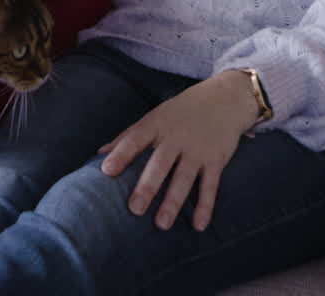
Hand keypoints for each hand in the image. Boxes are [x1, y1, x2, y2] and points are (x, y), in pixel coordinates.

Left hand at [97, 70, 263, 231]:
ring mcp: (197, 149)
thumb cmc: (181, 112)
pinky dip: (206, 206)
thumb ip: (128, 136)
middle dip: (147, 186)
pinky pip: (211, 185)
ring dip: (173, 202)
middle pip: (160, 163)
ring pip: (184, 178)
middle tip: (134, 209)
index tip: (106, 171)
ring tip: (161, 225)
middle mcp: (176, 137)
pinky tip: (199, 226)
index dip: (121, 154)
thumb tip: (99, 154)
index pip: (135, 139)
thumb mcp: (154, 117)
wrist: (224, 99)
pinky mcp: (216, 159)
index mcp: (156, 124)